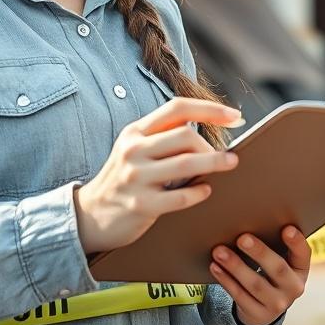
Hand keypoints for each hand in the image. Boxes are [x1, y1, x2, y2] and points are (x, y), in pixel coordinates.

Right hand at [74, 98, 243, 254]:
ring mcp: (135, 177)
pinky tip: (206, 190)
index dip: (209, 109)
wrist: (90, 215)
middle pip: (185, 135)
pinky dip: (199, 192)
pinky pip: (180, 196)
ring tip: (230, 163)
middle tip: (227, 156)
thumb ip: (164, 135)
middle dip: (212, 145)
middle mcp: (133, 150)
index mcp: (135, 131)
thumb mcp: (136, 148)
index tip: (235, 116)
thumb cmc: (125, 178)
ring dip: (214, 163)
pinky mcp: (140, 205)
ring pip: (186, 164)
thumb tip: (209, 123)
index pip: (177, 108)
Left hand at [210, 225, 310, 324]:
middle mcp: (293, 288)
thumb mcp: (281, 261)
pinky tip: (216, 267)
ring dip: (235, 266)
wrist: (265, 307)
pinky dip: (226, 280)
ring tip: (219, 251)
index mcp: (300, 269)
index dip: (296, 242)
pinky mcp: (258, 314)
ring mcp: (277, 304)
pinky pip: (239, 295)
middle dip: (259, 252)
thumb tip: (251, 220)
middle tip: (242, 238)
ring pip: (255, 284)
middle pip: (277, 269)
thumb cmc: (271, 272)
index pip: (303, 254)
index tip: (287, 228)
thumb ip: (274, 244)